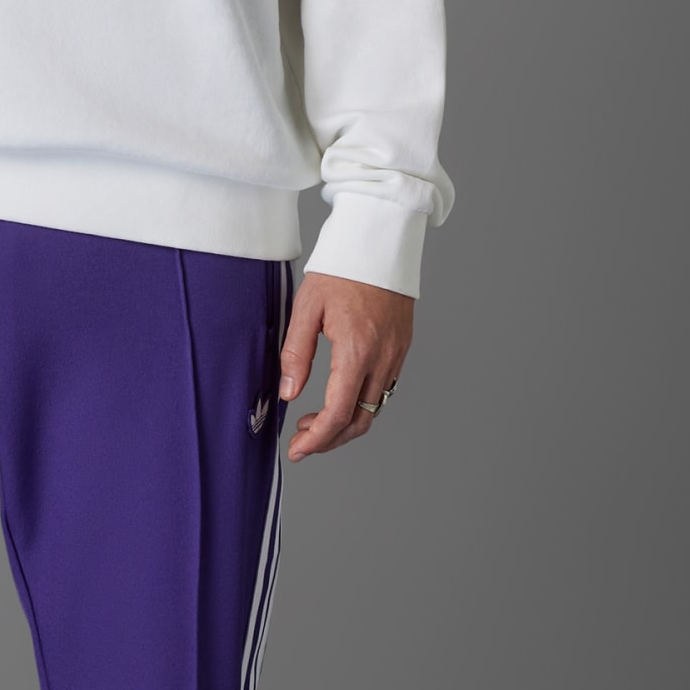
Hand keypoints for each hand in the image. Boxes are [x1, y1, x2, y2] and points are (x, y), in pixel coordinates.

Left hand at [278, 270, 412, 460]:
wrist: (380, 240)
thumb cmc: (341, 267)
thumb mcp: (308, 305)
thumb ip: (297, 352)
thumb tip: (288, 392)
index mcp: (357, 351)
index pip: (337, 414)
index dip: (316, 440)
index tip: (297, 450)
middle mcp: (382, 358)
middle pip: (360, 420)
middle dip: (330, 439)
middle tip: (303, 441)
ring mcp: (396, 354)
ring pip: (374, 408)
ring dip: (346, 423)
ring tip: (316, 420)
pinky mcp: (401, 346)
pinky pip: (384, 389)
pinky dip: (362, 403)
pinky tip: (341, 395)